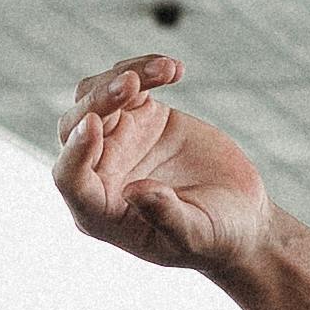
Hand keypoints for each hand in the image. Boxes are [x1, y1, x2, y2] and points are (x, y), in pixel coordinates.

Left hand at [52, 52, 277, 287]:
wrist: (239, 216)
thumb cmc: (213, 239)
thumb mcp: (193, 236)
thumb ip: (164, 216)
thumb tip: (132, 191)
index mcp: (100, 211)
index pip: (70, 178)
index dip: (76, 151)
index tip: (94, 124)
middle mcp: (100, 172)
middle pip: (74, 127)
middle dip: (99, 102)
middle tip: (133, 84)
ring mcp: (119, 141)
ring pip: (95, 97)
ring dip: (121, 78)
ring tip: (163, 70)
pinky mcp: (143, 117)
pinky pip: (130, 83)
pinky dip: (147, 70)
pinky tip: (174, 69)